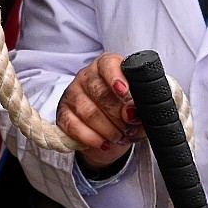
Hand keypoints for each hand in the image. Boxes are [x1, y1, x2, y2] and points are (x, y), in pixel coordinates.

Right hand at [57, 52, 144, 169]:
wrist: (113, 131)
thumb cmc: (127, 110)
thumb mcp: (142, 105)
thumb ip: (144, 106)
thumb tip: (133, 113)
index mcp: (108, 65)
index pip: (108, 65)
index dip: (116, 78)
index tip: (125, 92)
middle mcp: (87, 75)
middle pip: (99, 92)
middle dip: (117, 114)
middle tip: (129, 126)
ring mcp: (72, 93)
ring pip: (87, 111)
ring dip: (107, 129)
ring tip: (120, 137)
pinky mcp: (63, 113)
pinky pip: (73, 125)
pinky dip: (91, 138)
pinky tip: (104, 143)